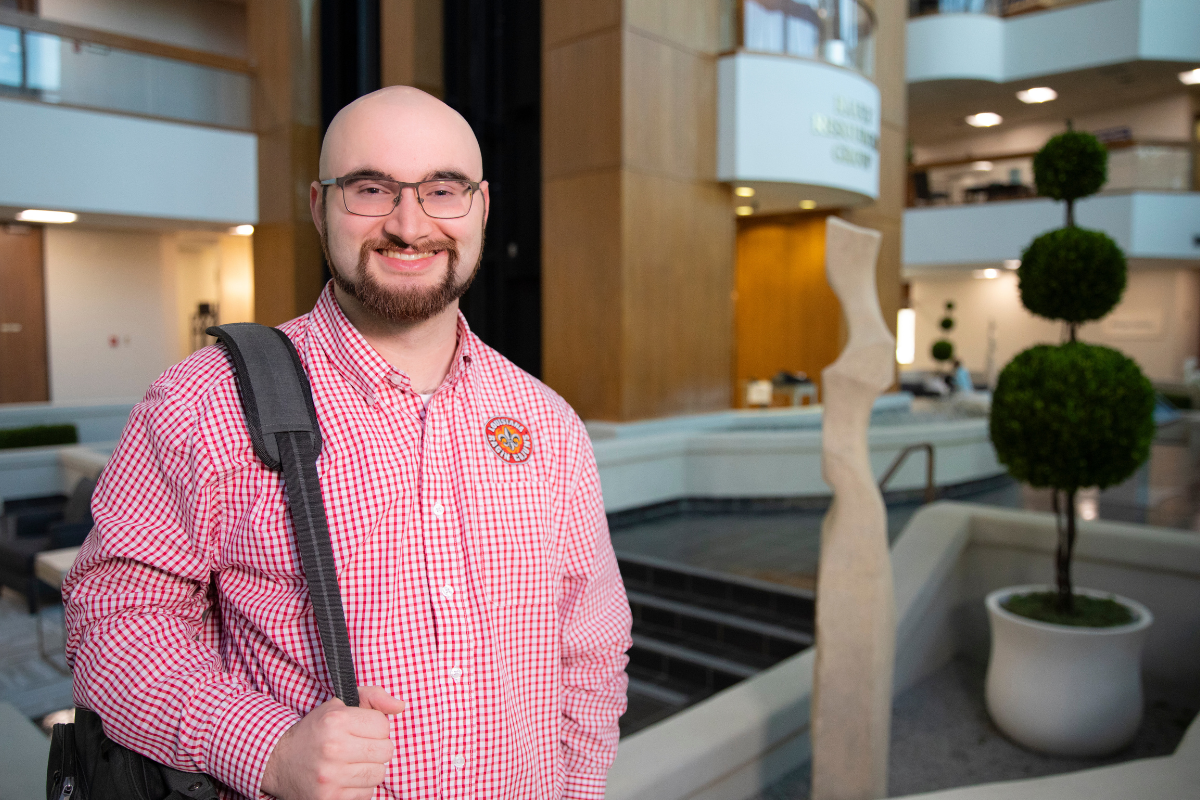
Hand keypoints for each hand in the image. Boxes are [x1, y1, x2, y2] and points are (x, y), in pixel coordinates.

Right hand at [261, 686, 404, 799]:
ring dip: (370, 768)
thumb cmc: (315, 731)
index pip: (383, 725)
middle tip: (359, 747)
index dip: (375, 727)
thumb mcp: (339, 706)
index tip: (361, 730)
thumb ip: (373, 697)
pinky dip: (360, 787)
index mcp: (335, 721)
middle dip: (376, 748)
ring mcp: (331, 777)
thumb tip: (400, 706)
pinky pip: (366, 794)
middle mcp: (333, 749)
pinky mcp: (330, 799)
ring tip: (352, 763)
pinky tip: (345, 778)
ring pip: (378, 774)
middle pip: (385, 751)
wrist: (279, 762)